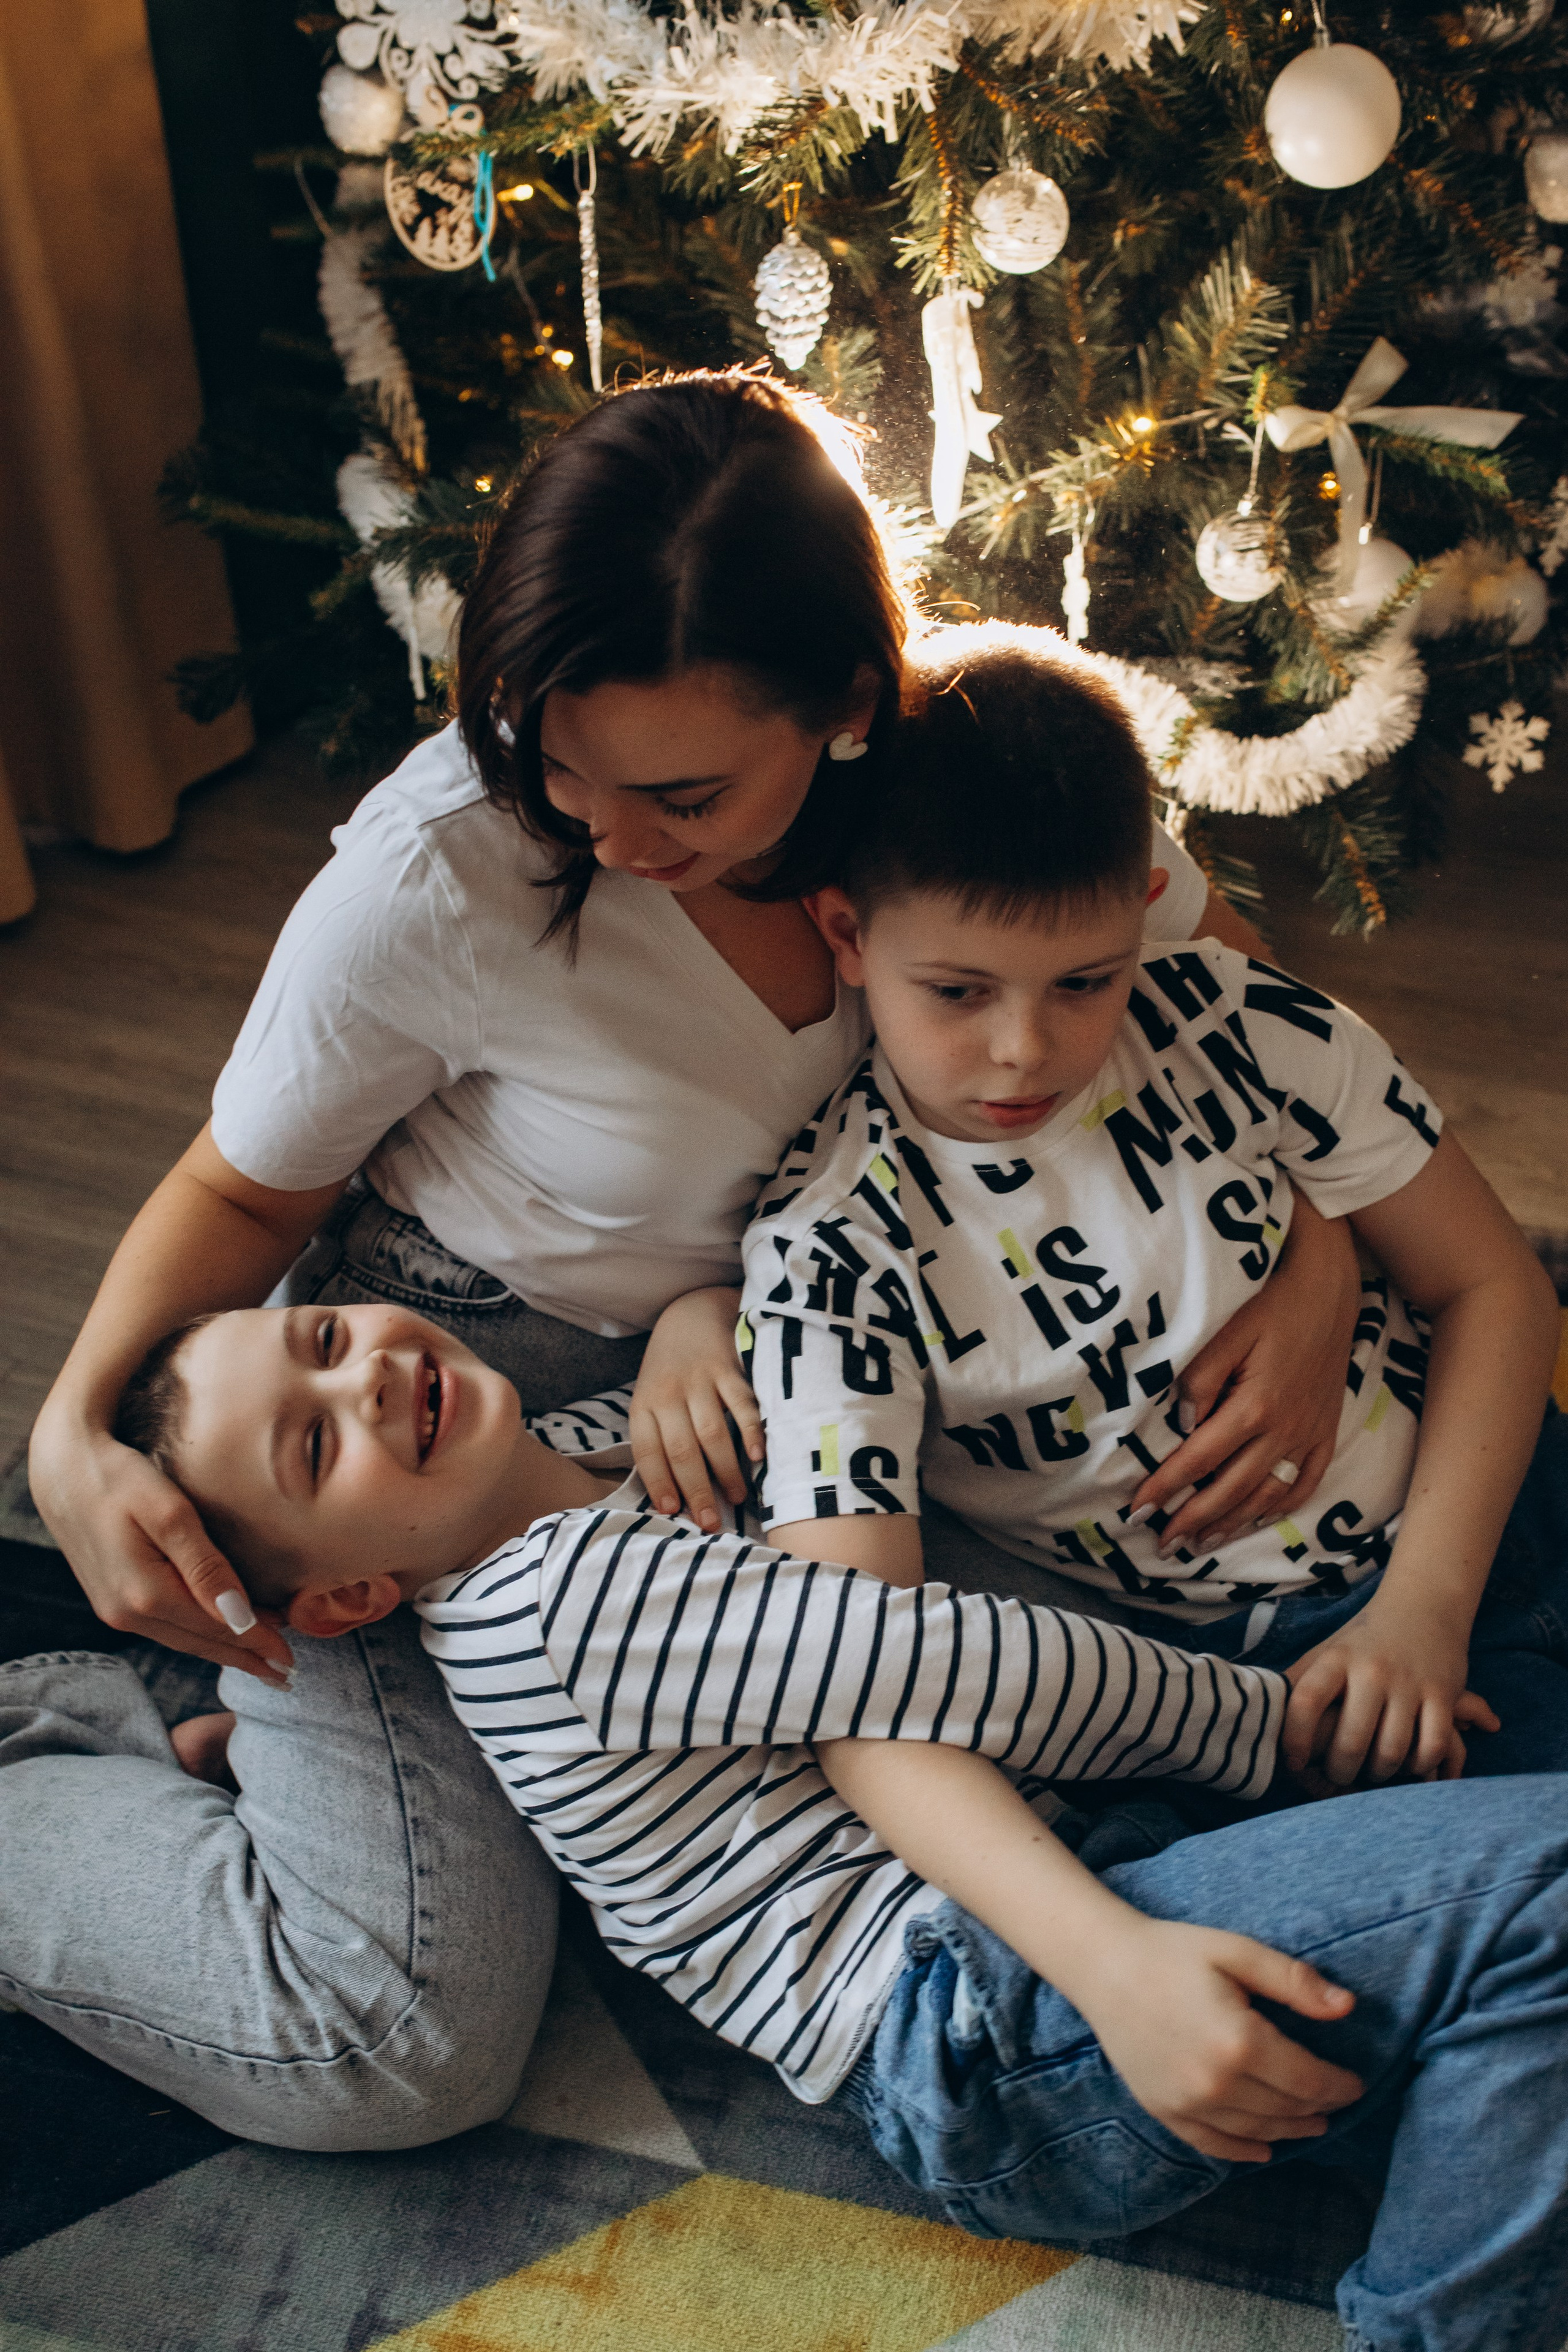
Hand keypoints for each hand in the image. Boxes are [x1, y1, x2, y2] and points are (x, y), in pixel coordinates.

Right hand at [28, 1421, 292, 1684]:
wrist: (63, 1470)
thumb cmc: (120, 1479)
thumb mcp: (170, 1514)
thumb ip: (206, 1567)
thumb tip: (240, 1616)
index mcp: (146, 1595)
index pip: (218, 1629)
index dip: (258, 1643)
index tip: (291, 1660)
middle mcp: (128, 1614)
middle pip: (201, 1643)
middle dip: (245, 1659)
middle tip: (285, 1673)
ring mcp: (116, 1611)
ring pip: (182, 1640)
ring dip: (223, 1651)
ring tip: (259, 1661)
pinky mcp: (111, 1601)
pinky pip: (165, 1628)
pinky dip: (197, 1636)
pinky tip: (216, 1635)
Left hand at [629, 1286, 763, 1529]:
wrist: (690, 1313)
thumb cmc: (671, 1372)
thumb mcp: (652, 1400)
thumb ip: (659, 1438)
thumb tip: (673, 1496)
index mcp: (644, 1406)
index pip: (648, 1452)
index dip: (659, 1483)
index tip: (672, 1512)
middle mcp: (668, 1394)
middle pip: (681, 1450)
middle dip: (696, 1489)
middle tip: (711, 1521)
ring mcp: (698, 1380)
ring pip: (710, 1433)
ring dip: (726, 1469)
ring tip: (737, 1497)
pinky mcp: (728, 1367)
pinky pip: (740, 1403)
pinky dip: (750, 1431)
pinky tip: (759, 1456)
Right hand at [1081, 1916, 1361, 2163]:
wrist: (1102, 1965)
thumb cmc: (1172, 1951)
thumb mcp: (1237, 1951)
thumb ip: (1294, 1981)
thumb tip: (1348, 2007)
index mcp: (1240, 2042)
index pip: (1310, 2081)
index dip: (1340, 2086)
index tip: (1357, 2084)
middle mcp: (1216, 2083)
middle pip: (1287, 2110)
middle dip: (1320, 2108)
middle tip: (1338, 2102)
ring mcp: (1187, 2103)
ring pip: (1257, 2131)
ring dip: (1290, 2130)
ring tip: (1311, 2123)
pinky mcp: (1164, 2111)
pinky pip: (1214, 2144)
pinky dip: (1244, 2151)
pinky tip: (1263, 2148)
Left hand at [1130, 1193, 1359, 1554]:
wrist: (1329, 1290)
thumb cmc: (1271, 1306)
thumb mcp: (1227, 1333)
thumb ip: (1200, 1380)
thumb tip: (1180, 1423)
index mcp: (1255, 1407)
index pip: (1198, 1461)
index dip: (1166, 1489)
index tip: (1138, 1511)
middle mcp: (1285, 1431)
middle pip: (1231, 1490)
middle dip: (1194, 1520)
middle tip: (1164, 1543)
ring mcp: (1310, 1436)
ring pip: (1268, 1497)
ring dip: (1233, 1523)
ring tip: (1201, 1542)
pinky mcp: (1327, 1433)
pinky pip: (1306, 1484)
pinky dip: (1279, 1508)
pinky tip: (1256, 1519)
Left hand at [1283, 1598, 1498, 1785]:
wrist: (1422, 1605)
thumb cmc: (1363, 1641)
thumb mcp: (1326, 1652)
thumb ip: (1298, 1683)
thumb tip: (1264, 1721)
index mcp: (1335, 1659)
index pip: (1305, 1702)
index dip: (1295, 1740)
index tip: (1295, 1762)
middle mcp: (1371, 1670)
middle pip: (1351, 1741)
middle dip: (1341, 1771)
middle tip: (1339, 1776)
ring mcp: (1409, 1682)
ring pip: (1392, 1750)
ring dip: (1380, 1773)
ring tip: (1372, 1773)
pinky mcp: (1442, 1693)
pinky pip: (1432, 1746)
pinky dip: (1419, 1765)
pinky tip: (1409, 1764)